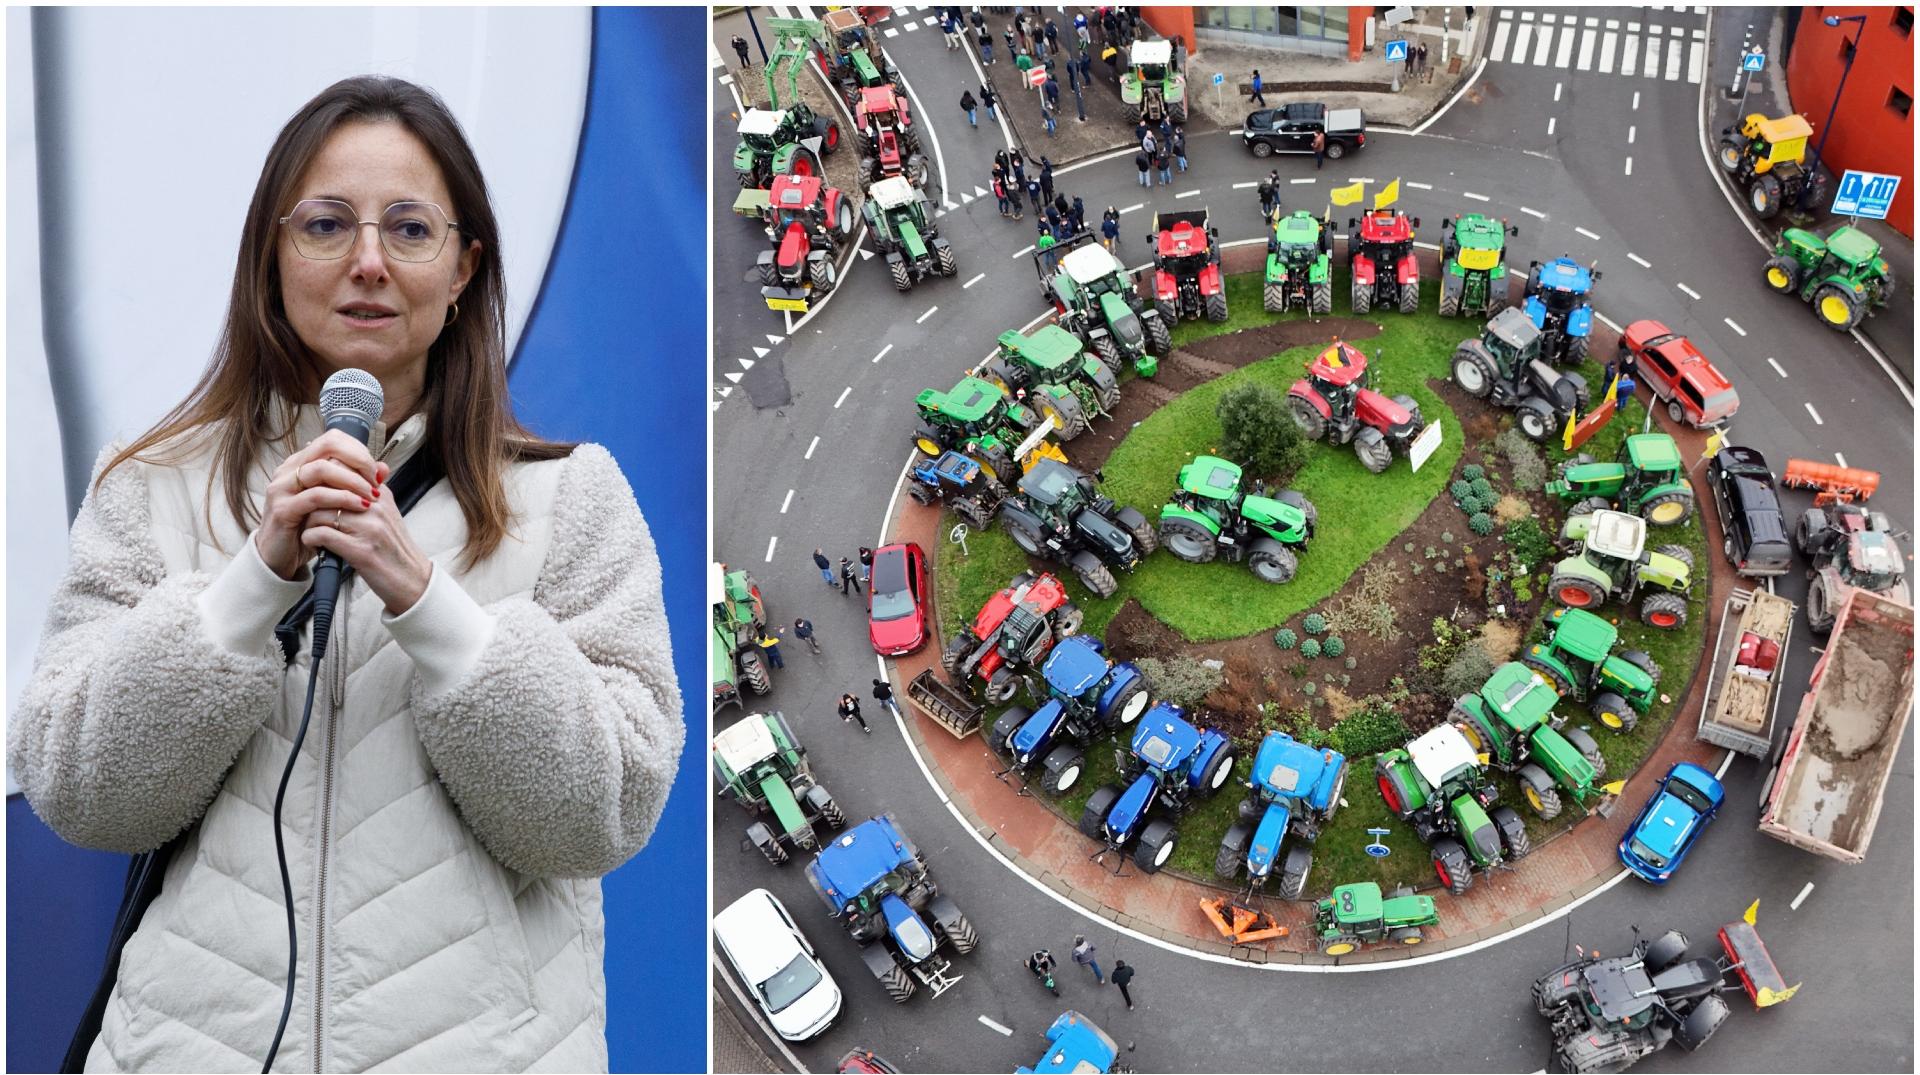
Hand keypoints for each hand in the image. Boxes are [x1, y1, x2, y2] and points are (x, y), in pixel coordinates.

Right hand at [257, 430, 385, 580]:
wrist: (282, 557)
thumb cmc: (309, 526)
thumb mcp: (335, 502)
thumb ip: (357, 482)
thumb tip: (384, 468)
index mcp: (301, 463)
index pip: (332, 439)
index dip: (358, 451)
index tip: (375, 471)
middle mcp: (288, 470)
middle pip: (327, 446)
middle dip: (358, 460)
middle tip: (375, 480)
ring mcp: (282, 488)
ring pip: (321, 469)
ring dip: (353, 480)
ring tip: (371, 495)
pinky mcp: (282, 509)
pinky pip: (316, 496)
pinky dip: (341, 499)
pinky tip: (359, 506)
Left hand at [299, 475, 433, 615]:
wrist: (411, 580)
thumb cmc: (393, 548)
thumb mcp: (388, 513)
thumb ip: (373, 492)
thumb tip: (369, 467)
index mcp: (381, 495)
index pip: (342, 469)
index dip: (321, 480)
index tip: (313, 493)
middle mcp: (376, 508)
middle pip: (327, 489)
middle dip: (310, 501)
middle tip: (306, 513)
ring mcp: (369, 528)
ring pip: (320, 511)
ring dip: (308, 523)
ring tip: (311, 531)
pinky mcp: (361, 550)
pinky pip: (321, 534)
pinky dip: (310, 538)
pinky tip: (314, 543)